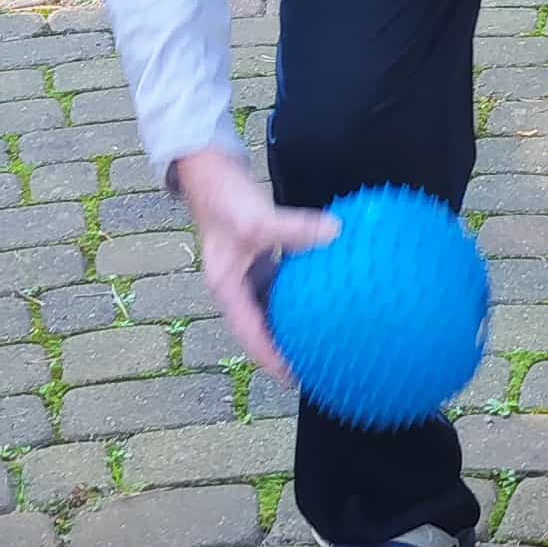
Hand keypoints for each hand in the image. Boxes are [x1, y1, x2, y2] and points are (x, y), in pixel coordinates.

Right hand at [176, 144, 340, 381]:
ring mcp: (247, 271)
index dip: (271, 361)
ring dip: (292, 323)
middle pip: (261, 329)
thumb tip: (337, 234)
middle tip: (317, 365)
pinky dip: (300, 292)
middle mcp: (235, 286)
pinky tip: (325, 293)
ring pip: (272, 308)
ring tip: (323, 339)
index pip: (250, 337)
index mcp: (227, 289)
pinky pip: (282, 283)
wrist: (209, 168)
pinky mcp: (259, 255)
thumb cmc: (225, 198)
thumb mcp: (257, 220)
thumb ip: (295, 230)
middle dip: (284, 349)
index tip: (297, 378)